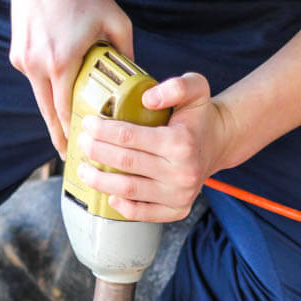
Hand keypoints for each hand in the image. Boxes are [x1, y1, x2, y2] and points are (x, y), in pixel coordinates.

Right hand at [9, 0, 133, 156]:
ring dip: (51, 113)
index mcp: (61, 62)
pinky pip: (34, 79)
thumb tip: (137, 77)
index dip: (71, 134)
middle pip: (47, 113)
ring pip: (39, 97)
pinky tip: (59, 93)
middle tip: (69, 155)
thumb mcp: (115, 19)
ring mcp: (23, 60)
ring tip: (64, 132)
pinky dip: (46, 88)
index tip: (79, 151)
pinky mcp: (17, 53)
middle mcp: (37, 65)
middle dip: (58, 136)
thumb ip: (127, 51)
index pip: (64, 111)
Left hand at [76, 72, 232, 222]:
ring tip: (84, 169)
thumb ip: (176, 86)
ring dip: (100, 181)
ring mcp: (180, 194)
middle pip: (125, 163)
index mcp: (181, 142)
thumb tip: (147, 99)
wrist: (219, 142)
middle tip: (81, 143)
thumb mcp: (196, 87)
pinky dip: (122, 207)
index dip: (102, 130)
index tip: (88, 123)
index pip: (129, 137)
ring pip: (128, 191)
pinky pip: (143, 213)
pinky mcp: (178, 210)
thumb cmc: (199, 115)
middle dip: (96, 152)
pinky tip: (108, 195)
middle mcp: (181, 172)